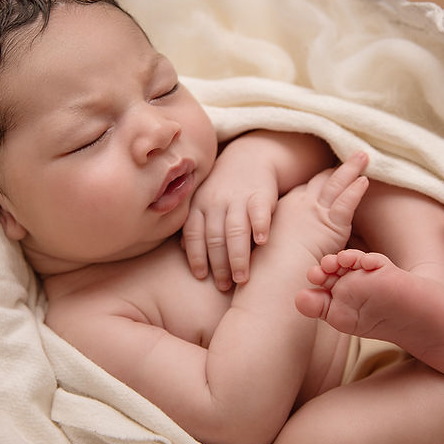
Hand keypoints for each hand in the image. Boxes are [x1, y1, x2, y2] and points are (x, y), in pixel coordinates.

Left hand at [182, 158, 276, 290]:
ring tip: (241, 279)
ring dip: (237, 256)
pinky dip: (261, 225)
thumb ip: (194, 223)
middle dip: (218, 264)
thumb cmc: (223, 188)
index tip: (200, 276)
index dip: (196, 256)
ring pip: (235, 230)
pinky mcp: (261, 194)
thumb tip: (181, 249)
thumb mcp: (203, 200)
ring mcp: (238, 198)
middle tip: (223, 286)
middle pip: (214, 237)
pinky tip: (263, 242)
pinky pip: (259, 211)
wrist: (251, 156)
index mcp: (199, 205)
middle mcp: (216, 202)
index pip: (193, 233)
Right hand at [270, 153, 369, 259]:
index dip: (320, 180)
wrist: (274, 273)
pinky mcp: (330, 223)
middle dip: (336, 168)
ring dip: (351, 168)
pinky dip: (355, 190)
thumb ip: (286, 236)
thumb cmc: (271, 267)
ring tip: (362, 155)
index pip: (307, 187)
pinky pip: (346, 202)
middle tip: (351, 155)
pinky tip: (364, 181)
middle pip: (321, 180)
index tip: (330, 172)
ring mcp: (315, 210)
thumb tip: (292, 240)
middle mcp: (300, 203)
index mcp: (286, 207)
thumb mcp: (274, 243)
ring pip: (336, 183)